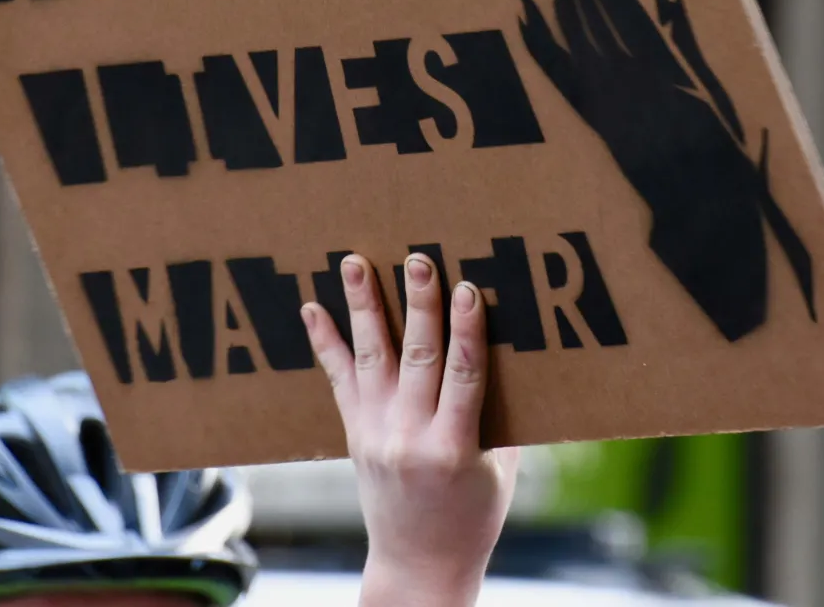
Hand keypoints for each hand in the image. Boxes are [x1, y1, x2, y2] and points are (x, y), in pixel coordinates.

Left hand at [300, 254, 518, 606]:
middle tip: (418, 260)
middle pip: (417, 357)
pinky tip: (312, 308)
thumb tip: (510, 349)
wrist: (420, 564)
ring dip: (363, 306)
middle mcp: (409, 438)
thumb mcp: (501, 469)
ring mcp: (376, 434)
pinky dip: (325, 342)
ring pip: (371, 358)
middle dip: (419, 305)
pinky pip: (339, 380)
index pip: (463, 376)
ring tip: (354, 261)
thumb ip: (500, 414)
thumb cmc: (475, 515)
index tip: (469, 287)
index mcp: (455, 448)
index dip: (467, 329)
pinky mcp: (355, 433)